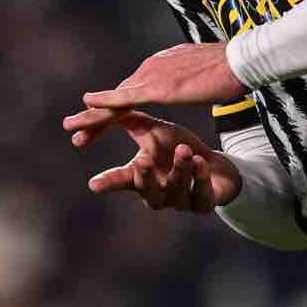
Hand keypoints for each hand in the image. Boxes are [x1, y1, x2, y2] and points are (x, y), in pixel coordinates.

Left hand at [62, 42, 247, 146]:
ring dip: (93, 117)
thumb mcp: (197, 76)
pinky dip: (106, 102)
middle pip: (116, 99)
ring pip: (115, 101)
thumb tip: (181, 84)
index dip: (110, 111)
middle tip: (72, 130)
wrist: (240, 61)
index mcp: (159, 71)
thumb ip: (183, 80)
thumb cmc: (227, 70)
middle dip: (94, 118)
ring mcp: (153, 77)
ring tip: (73, 130)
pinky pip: (127, 97)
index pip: (129, 95)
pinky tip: (88, 105)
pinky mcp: (160, 87)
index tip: (96, 126)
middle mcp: (150, 71)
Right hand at [85, 111, 241, 211]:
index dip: (108, 182)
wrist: (214, 166)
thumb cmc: (175, 147)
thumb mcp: (152, 130)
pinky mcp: (204, 204)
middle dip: (145, 176)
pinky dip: (200, 177)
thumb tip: (93, 102)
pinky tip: (200, 161)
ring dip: (180, 168)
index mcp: (142, 177)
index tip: (93, 184)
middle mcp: (158, 193)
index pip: (121, 179)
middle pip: (147, 190)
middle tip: (143, 159)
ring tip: (184, 150)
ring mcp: (180, 201)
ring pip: (177, 190)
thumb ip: (126, 119)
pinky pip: (201, 194)